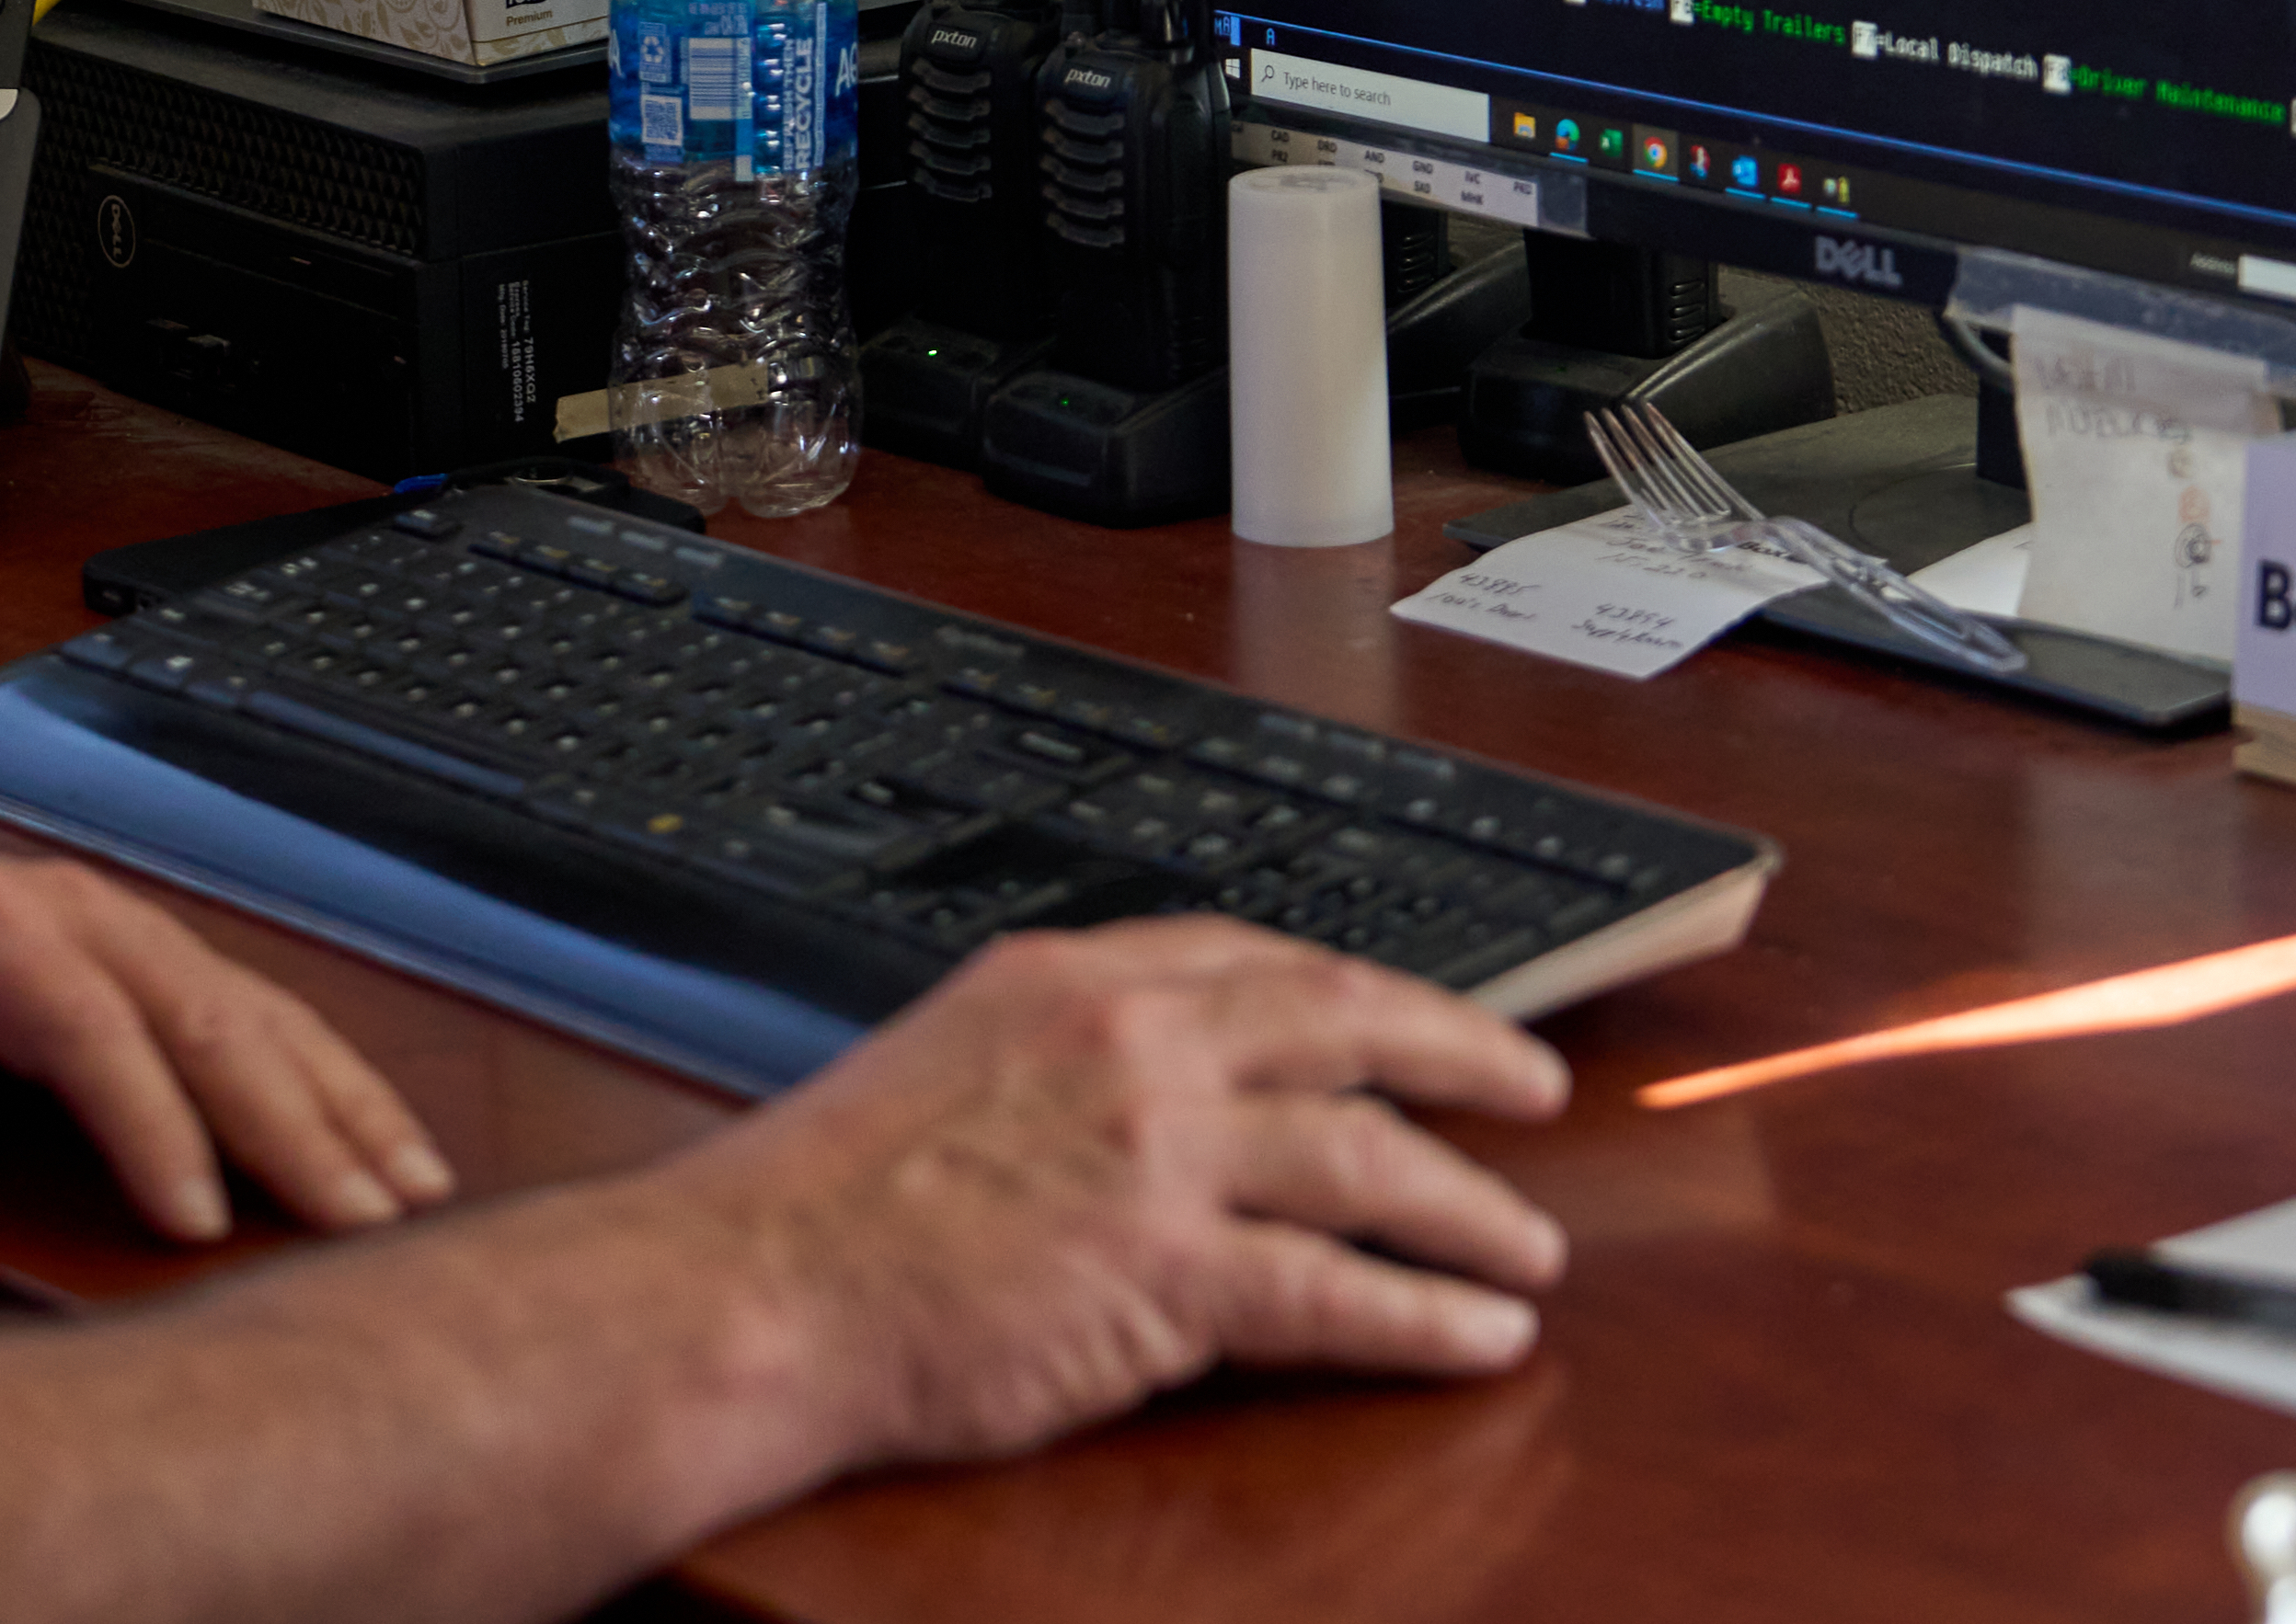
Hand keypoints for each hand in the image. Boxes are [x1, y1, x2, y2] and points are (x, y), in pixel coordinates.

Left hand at [0, 816, 460, 1247]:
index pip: (85, 1030)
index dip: (147, 1125)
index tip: (193, 1224)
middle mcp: (78, 914)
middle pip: (207, 1020)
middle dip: (292, 1129)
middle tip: (359, 1234)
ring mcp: (134, 926)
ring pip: (260, 1014)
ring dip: (344, 1107)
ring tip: (415, 1201)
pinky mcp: (165, 955)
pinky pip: (268, 1016)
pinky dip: (338, 1084)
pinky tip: (390, 1149)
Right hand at [665, 917, 1573, 1468]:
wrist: (762, 1286)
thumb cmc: (821, 1204)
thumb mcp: (942, 1065)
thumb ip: (1051, 1062)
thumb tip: (1135, 1101)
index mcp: (1065, 981)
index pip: (1251, 956)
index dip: (1350, 989)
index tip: (1407, 1016)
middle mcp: (1128, 1043)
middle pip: (1344, 1021)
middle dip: (1462, 1052)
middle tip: (1533, 1087)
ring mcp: (1156, 1153)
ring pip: (1369, 1159)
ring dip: (1470, 1208)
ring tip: (1528, 1251)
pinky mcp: (1169, 1272)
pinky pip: (1339, 1291)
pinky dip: (1426, 1318)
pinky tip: (1479, 1337)